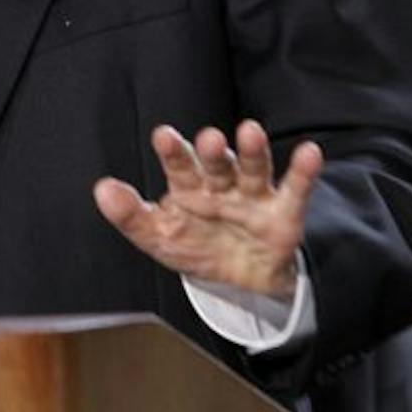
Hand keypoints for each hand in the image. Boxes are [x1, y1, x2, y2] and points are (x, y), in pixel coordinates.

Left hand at [93, 119, 318, 301]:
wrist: (242, 280)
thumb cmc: (197, 245)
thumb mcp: (160, 237)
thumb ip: (131, 215)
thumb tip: (101, 189)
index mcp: (189, 188)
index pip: (180, 167)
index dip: (173, 152)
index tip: (164, 136)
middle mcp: (222, 184)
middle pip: (217, 164)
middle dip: (213, 153)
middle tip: (208, 138)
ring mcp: (253, 195)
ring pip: (254, 168)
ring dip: (253, 151)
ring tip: (250, 131)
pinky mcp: (284, 211)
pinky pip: (295, 189)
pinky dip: (303, 171)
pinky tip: (310, 152)